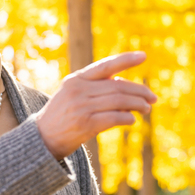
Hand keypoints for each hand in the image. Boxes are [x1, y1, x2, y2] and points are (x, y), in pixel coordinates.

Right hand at [35, 51, 156, 160]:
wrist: (42, 138)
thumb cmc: (62, 116)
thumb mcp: (72, 94)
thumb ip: (95, 87)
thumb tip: (123, 83)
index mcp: (76, 79)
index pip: (105, 66)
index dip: (125, 60)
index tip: (143, 56)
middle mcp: (78, 90)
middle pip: (117, 87)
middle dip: (139, 91)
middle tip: (153, 98)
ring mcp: (81, 107)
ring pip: (118, 101)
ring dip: (137, 105)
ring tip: (147, 108)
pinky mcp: (85, 124)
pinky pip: (113, 118)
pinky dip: (127, 118)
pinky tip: (132, 120)